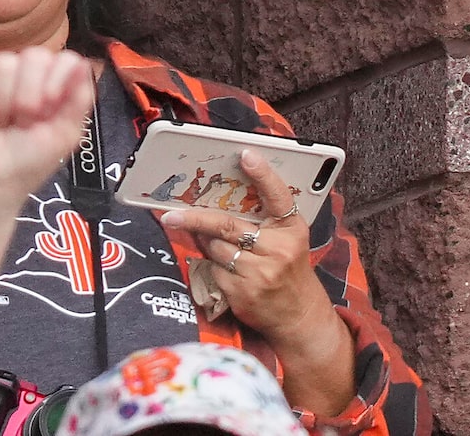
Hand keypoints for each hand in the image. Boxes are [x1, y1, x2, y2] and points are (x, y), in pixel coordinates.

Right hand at [0, 48, 94, 214]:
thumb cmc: (28, 161)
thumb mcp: (64, 134)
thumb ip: (79, 99)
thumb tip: (84, 63)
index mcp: (52, 81)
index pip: (64, 58)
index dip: (58, 83)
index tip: (50, 111)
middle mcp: (25, 74)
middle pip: (35, 55)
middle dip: (31, 95)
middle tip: (24, 121)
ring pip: (3, 62)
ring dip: (5, 101)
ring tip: (1, 123)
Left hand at [163, 150, 348, 375]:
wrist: (298, 314)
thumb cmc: (289, 267)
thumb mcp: (288, 238)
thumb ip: (265, 219)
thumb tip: (221, 198)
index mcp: (291, 227)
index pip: (277, 195)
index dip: (262, 173)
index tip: (245, 154)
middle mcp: (277, 248)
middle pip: (227, 225)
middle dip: (195, 218)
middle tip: (171, 214)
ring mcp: (259, 272)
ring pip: (215, 248)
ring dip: (205, 243)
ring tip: (210, 242)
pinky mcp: (242, 292)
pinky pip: (213, 270)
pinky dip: (211, 265)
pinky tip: (224, 268)